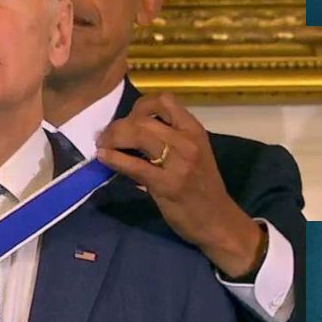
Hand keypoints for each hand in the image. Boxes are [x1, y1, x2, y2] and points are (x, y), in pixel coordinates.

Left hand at [95, 93, 265, 277]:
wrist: (218, 221)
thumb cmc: (202, 187)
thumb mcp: (192, 154)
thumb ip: (168, 139)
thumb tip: (132, 131)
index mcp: (194, 130)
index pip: (164, 101)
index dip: (139, 106)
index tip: (128, 119)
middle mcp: (187, 141)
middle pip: (143, 118)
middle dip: (119, 125)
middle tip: (105, 136)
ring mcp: (178, 162)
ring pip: (138, 135)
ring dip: (113, 137)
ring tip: (102, 145)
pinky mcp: (167, 184)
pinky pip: (134, 165)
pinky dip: (114, 158)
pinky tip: (104, 158)